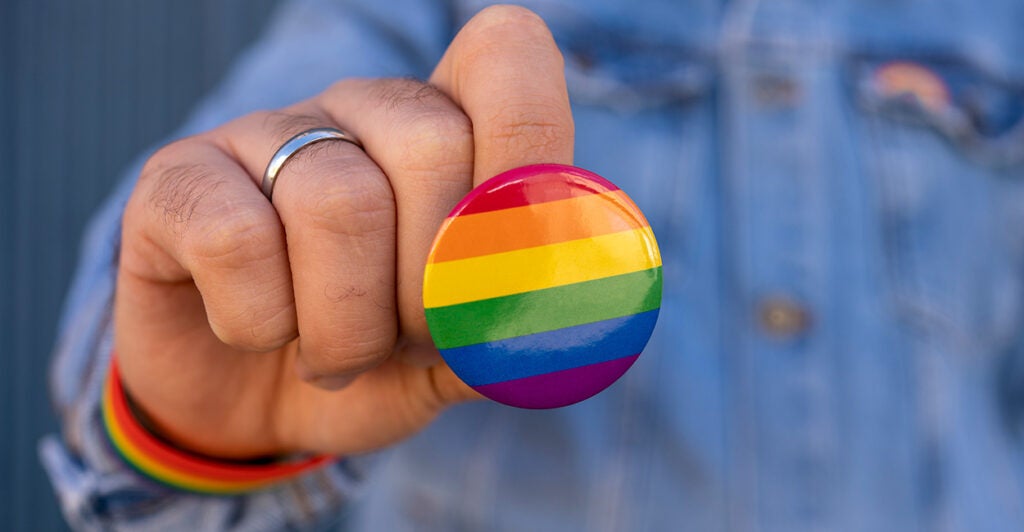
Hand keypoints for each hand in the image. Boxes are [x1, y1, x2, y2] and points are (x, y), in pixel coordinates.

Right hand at [114, 5, 573, 458]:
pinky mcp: (178, 180)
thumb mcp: (457, 360)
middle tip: (404, 341)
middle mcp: (362, 112)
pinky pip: (237, 237)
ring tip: (336, 353)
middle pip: (433, 147)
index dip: (527, 152)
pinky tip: (259, 332)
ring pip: (338, 201)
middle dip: (430, 288)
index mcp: (450, 132)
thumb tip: (565, 321)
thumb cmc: (373, 362)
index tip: (506, 256)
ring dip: (349, 324)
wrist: (254, 405)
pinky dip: (261, 321)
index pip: (508, 61)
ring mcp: (267, 135)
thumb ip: (510, 333)